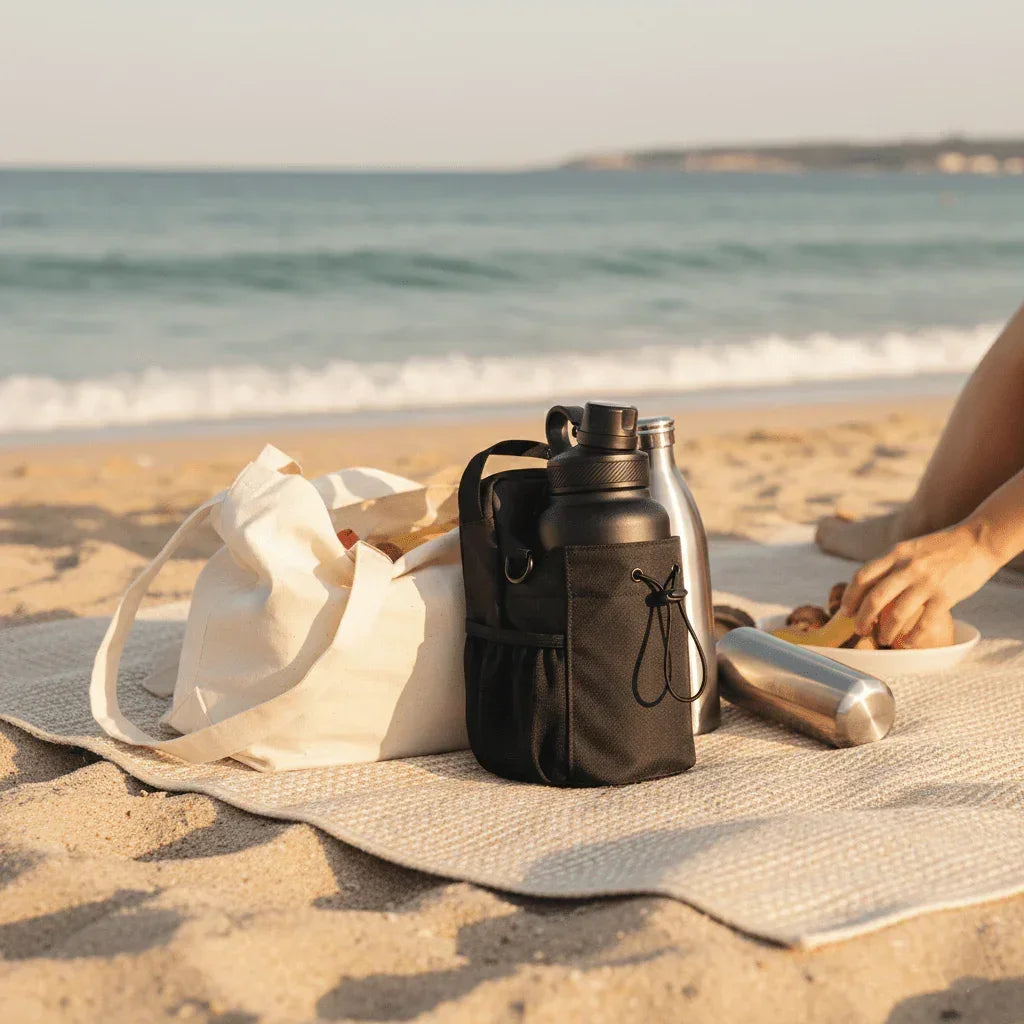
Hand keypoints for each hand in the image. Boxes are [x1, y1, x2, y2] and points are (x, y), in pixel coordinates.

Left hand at [839, 525, 998, 645]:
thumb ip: (891, 564)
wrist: (979, 540)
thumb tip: (869, 585)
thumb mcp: (910, 548)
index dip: (850, 597)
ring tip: (884, 640)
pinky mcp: (946, 596)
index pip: (862, 576)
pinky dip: (913, 637)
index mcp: (896, 553)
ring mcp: (927, 582)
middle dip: (863, 618)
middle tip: (860, 630)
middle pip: (875, 598)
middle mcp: (908, 567)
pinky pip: (924, 622)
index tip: (845, 611)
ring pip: (897, 614)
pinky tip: (908, 643)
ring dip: (886, 631)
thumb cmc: (942, 546)